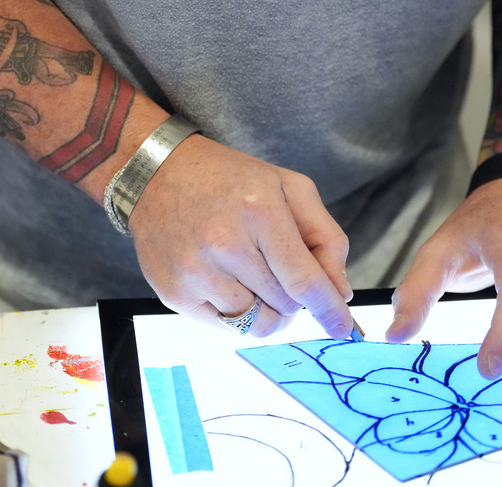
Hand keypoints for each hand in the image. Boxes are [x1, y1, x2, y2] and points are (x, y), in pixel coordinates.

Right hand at [127, 135, 354, 338]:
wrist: (157, 174)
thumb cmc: (228, 179)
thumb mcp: (288, 188)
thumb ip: (324, 236)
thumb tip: (339, 291)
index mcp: (259, 212)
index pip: (304, 281)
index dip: (329, 310)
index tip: (343, 327)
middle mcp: (225, 244)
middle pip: (284, 305)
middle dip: (293, 296)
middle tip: (278, 270)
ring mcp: (195, 272)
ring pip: (257, 323)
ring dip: (267, 309)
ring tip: (254, 278)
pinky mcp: (174, 292)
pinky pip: (224, 327)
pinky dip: (236, 313)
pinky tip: (227, 282)